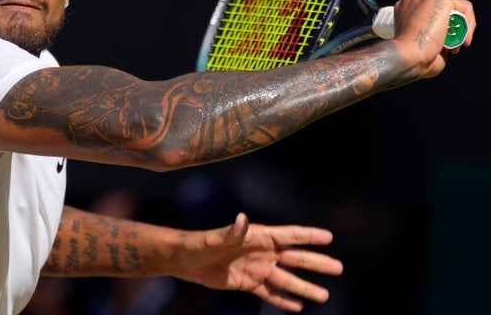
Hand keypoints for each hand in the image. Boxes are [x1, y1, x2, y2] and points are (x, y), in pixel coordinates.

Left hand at [173, 212, 342, 312]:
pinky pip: (270, 293)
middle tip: (338, 268)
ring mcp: (257, 268)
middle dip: (316, 263)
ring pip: (286, 279)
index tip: (329, 237)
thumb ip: (231, 232)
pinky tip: (298, 307)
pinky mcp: (248, 283)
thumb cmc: (200, 243)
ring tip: (324, 296)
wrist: (185, 260)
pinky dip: (283, 300)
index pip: (289, 235)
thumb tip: (242, 219)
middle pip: (295, 258)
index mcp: (258, 236)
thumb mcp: (215, 238)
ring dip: (305, 287)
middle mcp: (262, 252)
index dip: (308, 236)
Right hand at [392, 0, 475, 77]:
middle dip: (451, 27)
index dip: (440, 28)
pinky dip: (469, 24)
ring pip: (456, 8)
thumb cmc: (410, 56)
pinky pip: (465, 7)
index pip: (430, 12)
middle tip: (451, 47)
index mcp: (404, 7)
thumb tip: (447, 41)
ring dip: (460, 27)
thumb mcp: (417, 41)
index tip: (443, 45)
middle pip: (442, 8)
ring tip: (456, 46)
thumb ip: (430, 35)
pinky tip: (463, 40)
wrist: (408, 55)